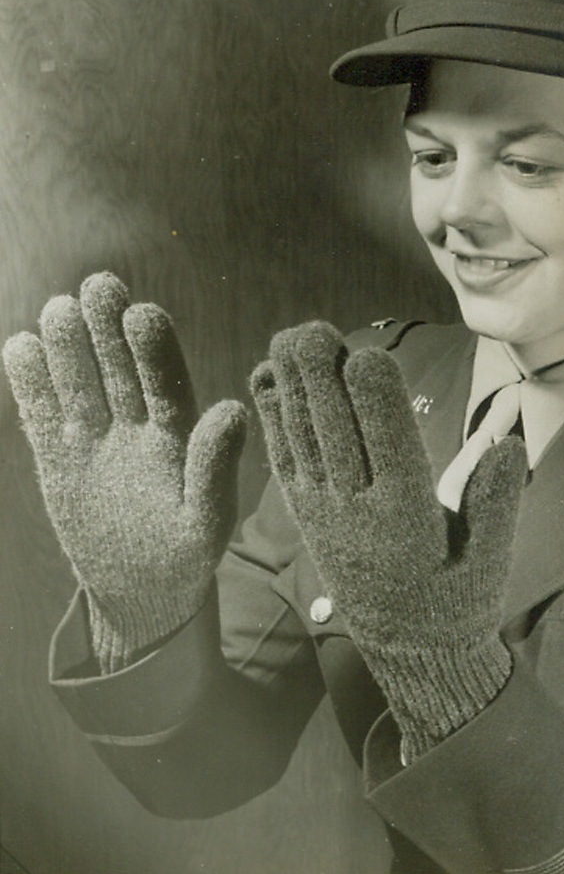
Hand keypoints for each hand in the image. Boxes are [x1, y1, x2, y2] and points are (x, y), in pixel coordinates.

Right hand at [3, 272, 246, 673]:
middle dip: (109, 327)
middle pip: (119, 367)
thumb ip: (215, 470)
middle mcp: (136, 423)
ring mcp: (95, 437)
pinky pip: (43, 413)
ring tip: (58, 310)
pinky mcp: (58, 455)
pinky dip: (30, 384)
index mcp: (179, 433)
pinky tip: (20, 347)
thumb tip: (232, 411)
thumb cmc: (186, 553)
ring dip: (68, 346)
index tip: (142, 313)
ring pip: (79, 381)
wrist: (141, 588)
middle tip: (99, 284)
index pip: (165, 381)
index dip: (154, 348)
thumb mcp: (206, 521)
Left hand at [250, 320, 527, 761]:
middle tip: (314, 331)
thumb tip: (509, 445)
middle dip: (322, 381)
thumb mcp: (492, 561)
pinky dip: (272, 420)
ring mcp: (324, 513)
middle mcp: (358, 512)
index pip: (391, 451)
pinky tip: (264, 381)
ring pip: (304, 441)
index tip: (367, 355)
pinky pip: (283, 461)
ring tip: (288, 339)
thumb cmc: (460, 598)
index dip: (377, 402)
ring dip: (292, 388)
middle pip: (337, 436)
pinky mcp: (306, 516)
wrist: (411, 653)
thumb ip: (497, 504)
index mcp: (408, 519)